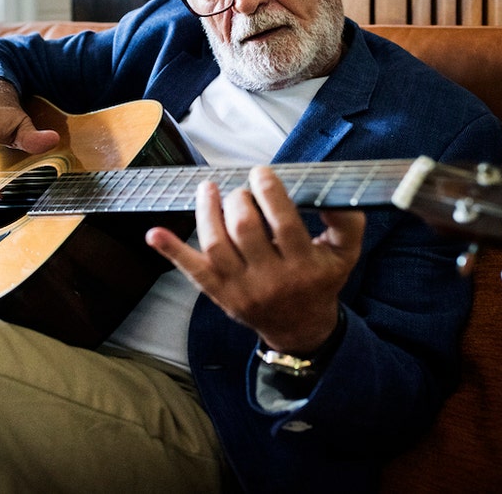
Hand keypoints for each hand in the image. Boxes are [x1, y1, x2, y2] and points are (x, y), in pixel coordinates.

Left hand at [145, 166, 364, 353]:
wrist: (300, 328)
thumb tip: (333, 192)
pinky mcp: (220, 294)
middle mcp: (271, 279)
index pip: (283, 221)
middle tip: (241, 190)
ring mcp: (241, 288)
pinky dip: (171, 251)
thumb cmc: (320, 281)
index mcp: (303, 265)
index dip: (268, 191)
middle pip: (245, 229)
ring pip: (216, 245)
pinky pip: (192, 271)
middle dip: (239, 199)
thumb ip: (347, 222)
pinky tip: (154, 233)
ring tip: (209, 189)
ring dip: (207, 211)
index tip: (262, 173)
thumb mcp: (345, 254)